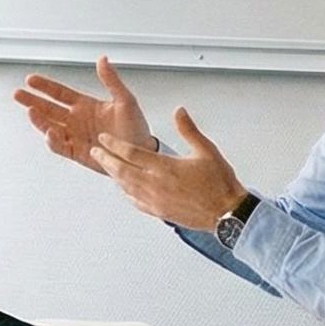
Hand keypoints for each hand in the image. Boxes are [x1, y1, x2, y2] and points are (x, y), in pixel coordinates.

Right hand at [15, 56, 152, 173]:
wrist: (141, 155)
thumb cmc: (136, 129)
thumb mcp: (126, 100)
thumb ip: (111, 80)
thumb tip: (103, 60)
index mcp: (86, 106)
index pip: (60, 93)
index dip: (45, 86)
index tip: (31, 79)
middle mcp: (77, 120)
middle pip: (48, 108)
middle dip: (32, 101)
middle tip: (18, 94)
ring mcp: (75, 136)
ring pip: (49, 126)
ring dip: (39, 120)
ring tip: (30, 111)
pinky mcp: (77, 153)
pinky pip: (59, 146)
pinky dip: (52, 140)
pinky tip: (49, 132)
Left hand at [89, 107, 249, 231]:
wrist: (229, 214)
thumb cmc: (220, 184)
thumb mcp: (207, 150)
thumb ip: (189, 130)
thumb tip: (179, 111)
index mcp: (165, 167)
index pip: (131, 153)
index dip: (114, 144)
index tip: (103, 138)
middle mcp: (156, 185)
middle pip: (121, 170)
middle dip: (105, 159)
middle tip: (96, 151)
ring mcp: (156, 201)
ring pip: (125, 186)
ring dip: (113, 175)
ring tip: (106, 166)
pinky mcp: (159, 212)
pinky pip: (135, 201)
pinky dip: (126, 192)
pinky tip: (123, 188)